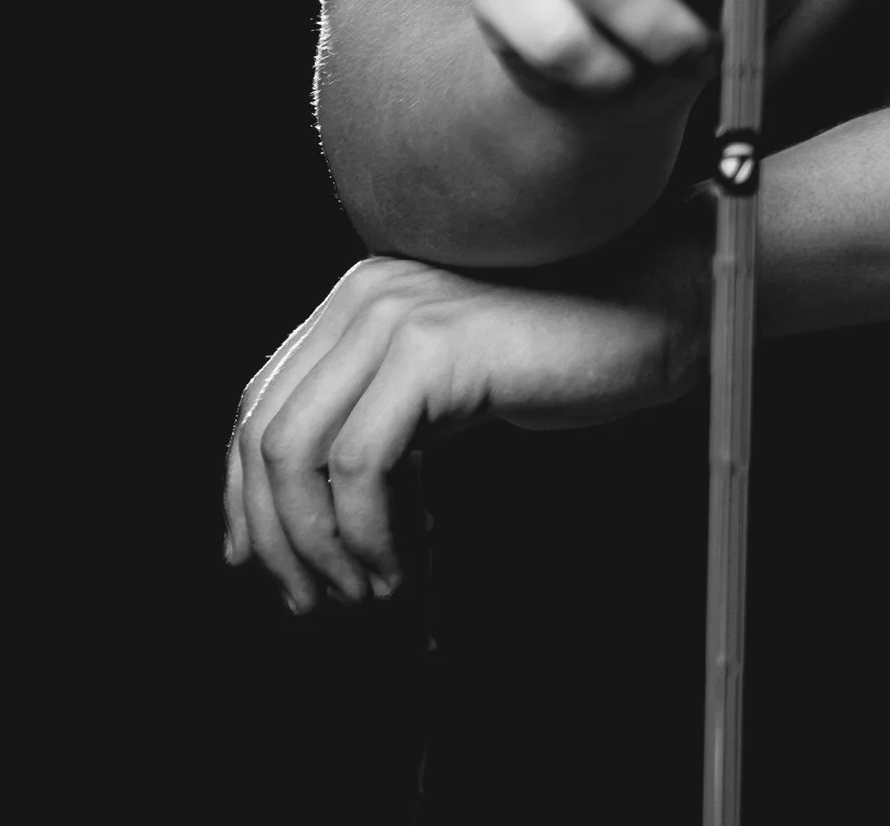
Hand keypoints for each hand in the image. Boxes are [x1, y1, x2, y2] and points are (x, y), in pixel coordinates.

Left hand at [222, 225, 710, 613]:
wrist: (645, 314)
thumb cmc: (554, 355)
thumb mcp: (442, 386)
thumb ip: (373, 418)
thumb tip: (293, 512)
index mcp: (356, 296)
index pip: (257, 403)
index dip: (244, 497)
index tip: (262, 564)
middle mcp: (363, 292)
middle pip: (263, 432)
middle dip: (275, 535)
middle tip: (315, 598)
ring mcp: (396, 312)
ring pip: (297, 452)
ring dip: (318, 544)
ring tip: (362, 587)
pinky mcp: (435, 347)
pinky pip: (359, 464)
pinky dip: (365, 532)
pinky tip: (399, 563)